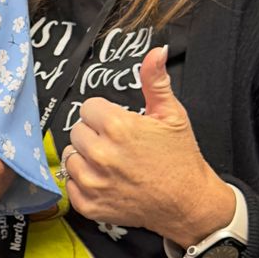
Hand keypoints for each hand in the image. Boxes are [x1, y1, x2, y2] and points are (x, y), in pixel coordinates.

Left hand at [63, 47, 233, 248]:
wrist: (188, 202)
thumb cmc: (180, 158)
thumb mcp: (172, 114)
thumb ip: (155, 81)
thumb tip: (155, 52)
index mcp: (117, 127)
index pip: (88, 108)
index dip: (105, 115)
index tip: (120, 125)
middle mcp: (100, 154)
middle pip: (77, 131)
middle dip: (95, 135)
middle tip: (119, 146)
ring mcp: (93, 182)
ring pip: (70, 156)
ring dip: (86, 158)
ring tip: (112, 164)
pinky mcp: (89, 205)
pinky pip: (70, 184)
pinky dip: (84, 183)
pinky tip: (107, 181)